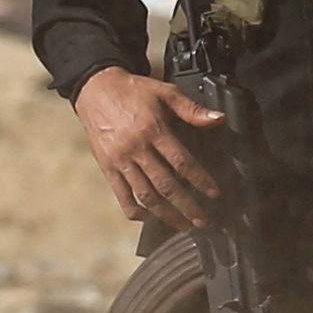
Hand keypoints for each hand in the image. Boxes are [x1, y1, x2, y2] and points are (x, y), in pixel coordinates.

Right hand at [75, 69, 229, 228]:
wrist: (95, 87)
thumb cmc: (132, 90)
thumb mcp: (164, 92)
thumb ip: (191, 108)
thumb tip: (218, 118)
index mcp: (152, 129)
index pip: (181, 162)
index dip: (200, 180)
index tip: (213, 193)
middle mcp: (136, 148)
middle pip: (165, 185)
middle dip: (187, 206)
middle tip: (202, 221)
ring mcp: (120, 160)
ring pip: (145, 195)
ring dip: (165, 214)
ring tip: (182, 224)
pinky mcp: (107, 166)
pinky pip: (121, 194)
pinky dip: (134, 210)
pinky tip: (148, 218)